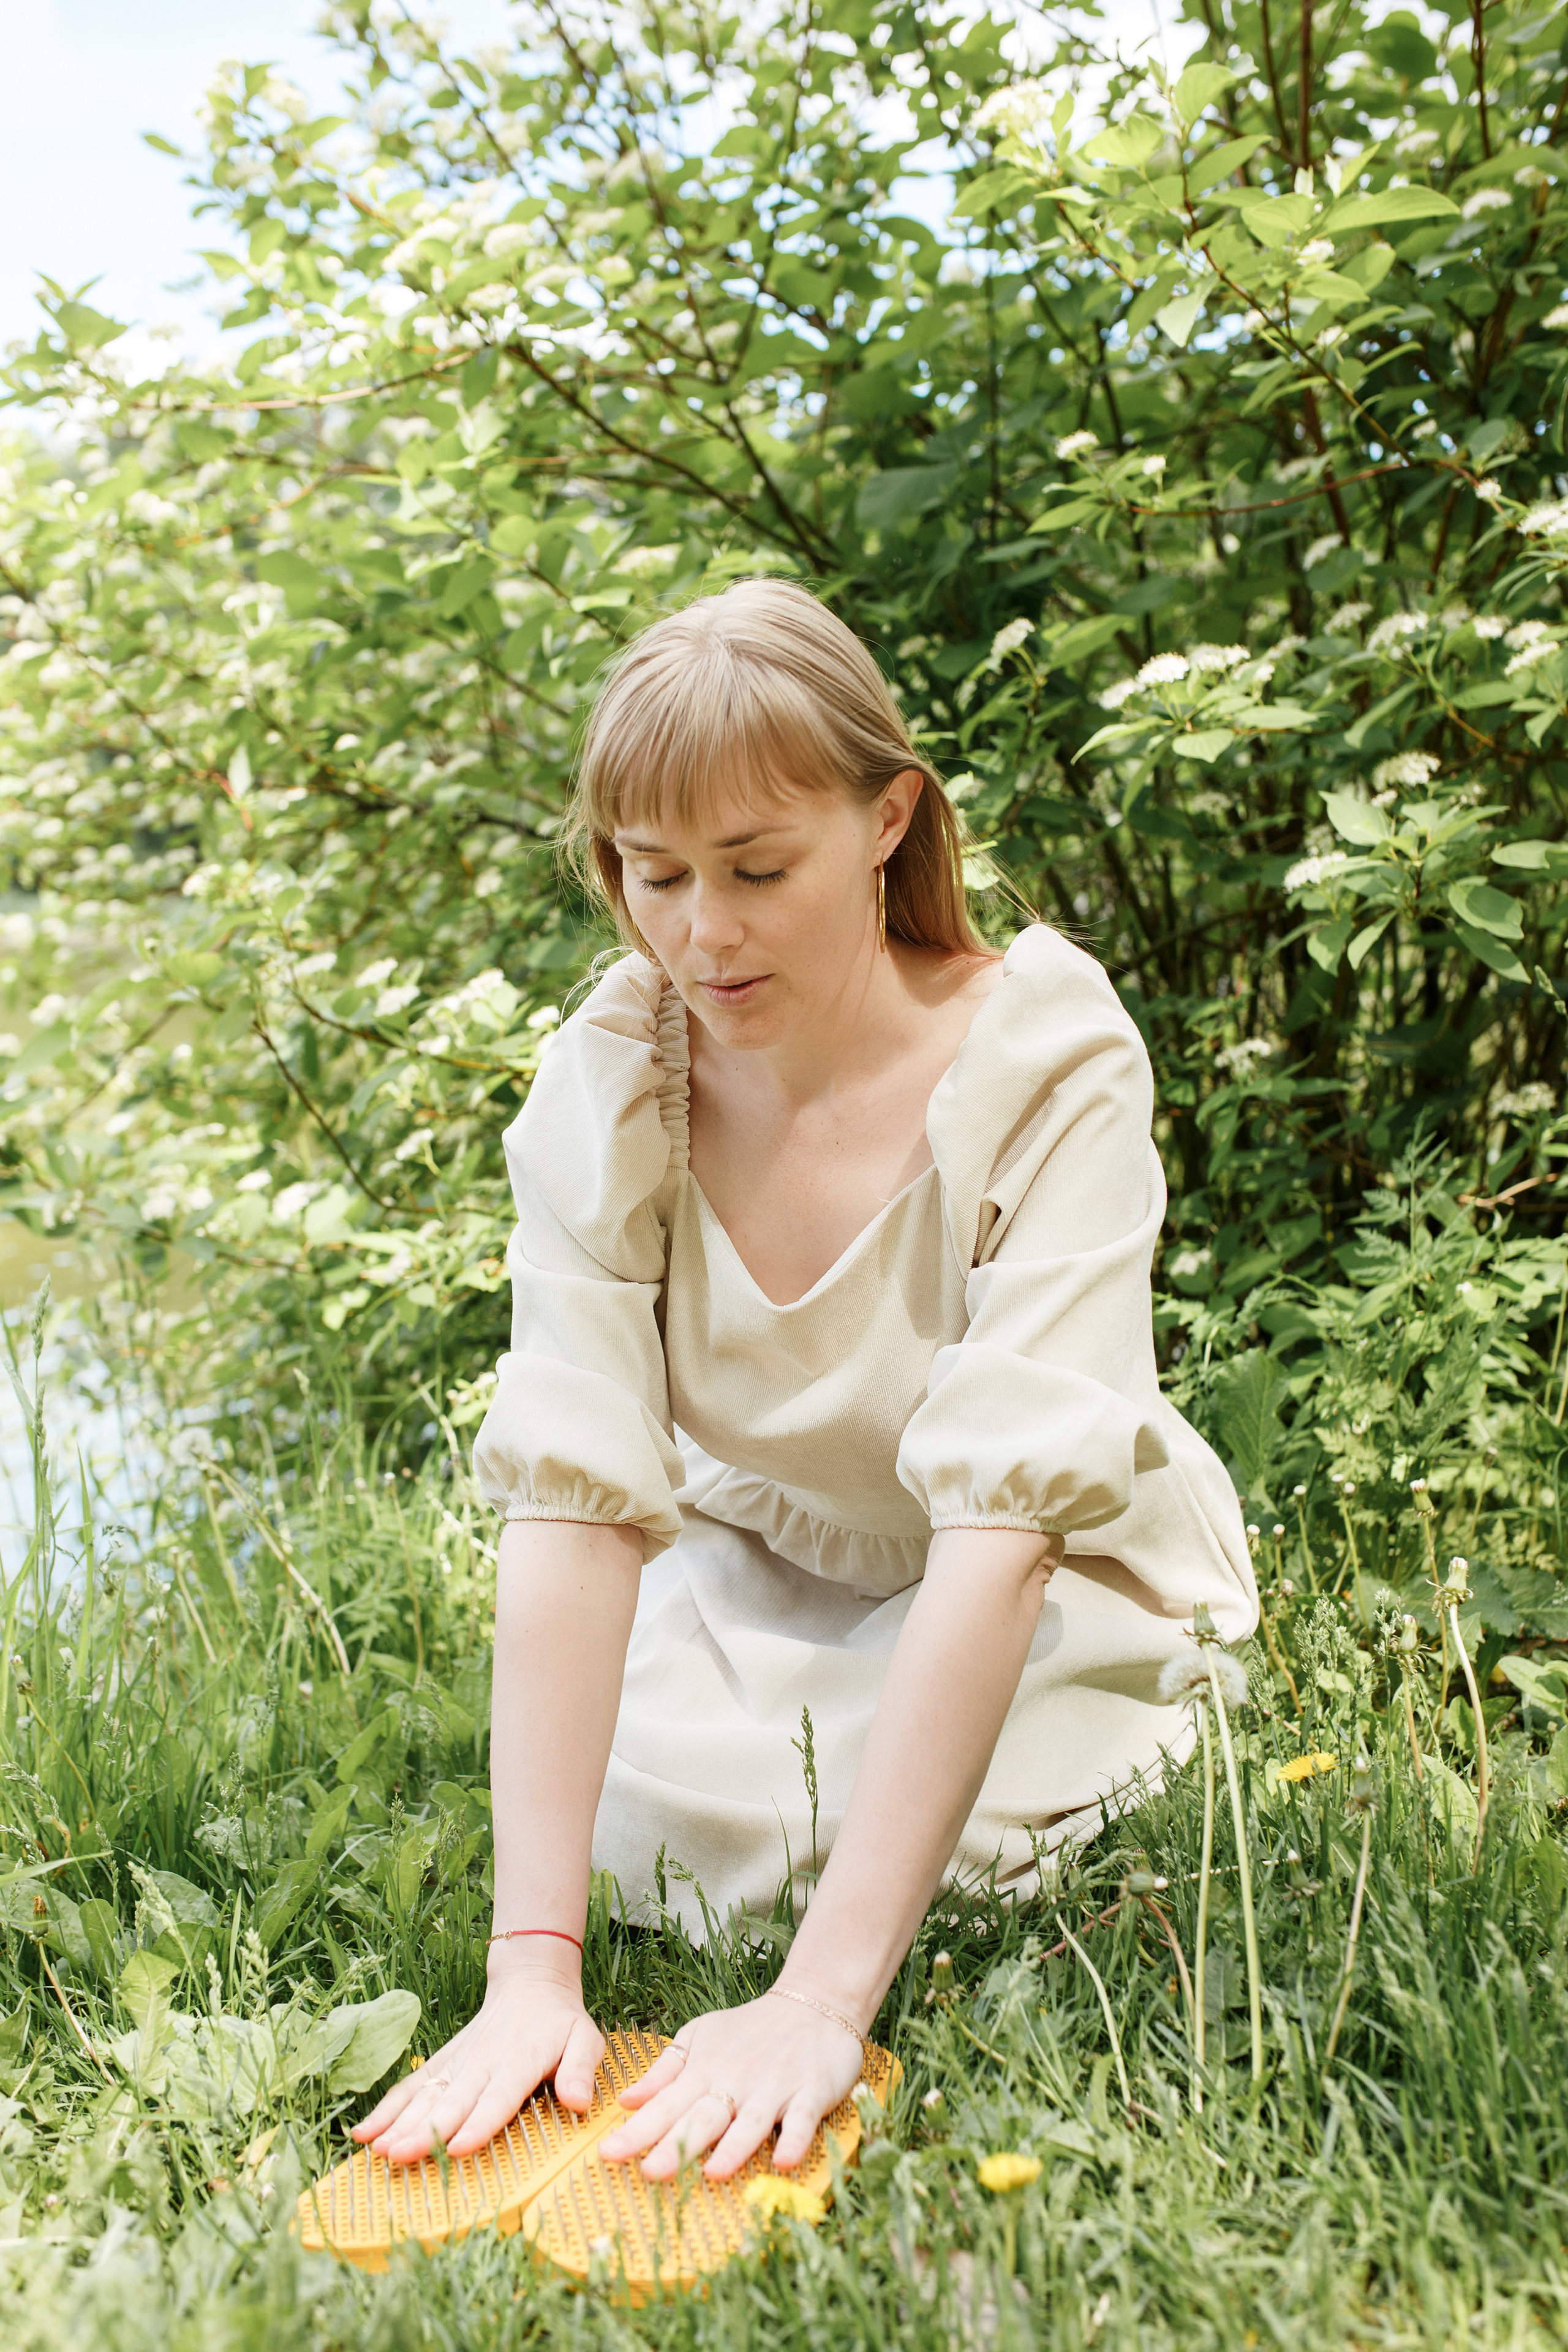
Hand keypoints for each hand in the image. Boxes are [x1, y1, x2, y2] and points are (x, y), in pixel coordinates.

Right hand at [353, 1947, 603, 2164]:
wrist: (530, 1984)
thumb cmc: (560, 2022)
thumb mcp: (585, 2039)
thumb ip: (580, 2069)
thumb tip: (579, 2102)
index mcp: (518, 2064)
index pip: (497, 2099)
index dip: (478, 2124)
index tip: (458, 2147)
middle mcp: (482, 2065)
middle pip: (451, 2103)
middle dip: (424, 2132)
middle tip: (399, 2157)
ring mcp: (457, 2064)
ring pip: (425, 2097)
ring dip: (400, 2124)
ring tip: (378, 2151)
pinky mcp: (442, 2063)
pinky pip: (411, 2087)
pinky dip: (387, 2109)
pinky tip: (363, 2133)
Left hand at [598, 1990, 864, 2180]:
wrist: (814, 2003)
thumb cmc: (751, 2029)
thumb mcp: (700, 2037)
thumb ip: (665, 2071)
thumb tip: (626, 2100)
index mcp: (705, 2070)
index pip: (666, 2106)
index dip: (637, 2131)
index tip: (608, 2155)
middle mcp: (736, 2082)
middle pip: (703, 2117)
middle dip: (677, 2145)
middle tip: (649, 2172)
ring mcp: (775, 2088)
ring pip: (751, 2122)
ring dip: (734, 2148)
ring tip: (714, 2173)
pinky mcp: (811, 2092)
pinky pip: (802, 2119)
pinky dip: (795, 2138)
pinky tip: (784, 2161)